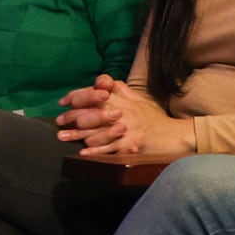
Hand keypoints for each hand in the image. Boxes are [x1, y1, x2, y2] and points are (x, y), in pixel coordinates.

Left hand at [56, 76, 195, 154]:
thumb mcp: (140, 100)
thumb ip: (121, 90)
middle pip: (92, 112)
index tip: (64, 102)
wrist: (175, 135)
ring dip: (78, 135)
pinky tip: (83, 153)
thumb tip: (103, 81)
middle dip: (72, 116)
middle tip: (58, 122)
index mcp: (124, 101)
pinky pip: (111, 148)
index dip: (77, 96)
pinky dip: (96, 151)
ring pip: (97, 131)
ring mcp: (128, 129)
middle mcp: (124, 113)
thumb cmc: (155, 119)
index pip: (96, 94)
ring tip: (62, 137)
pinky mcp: (132, 144)